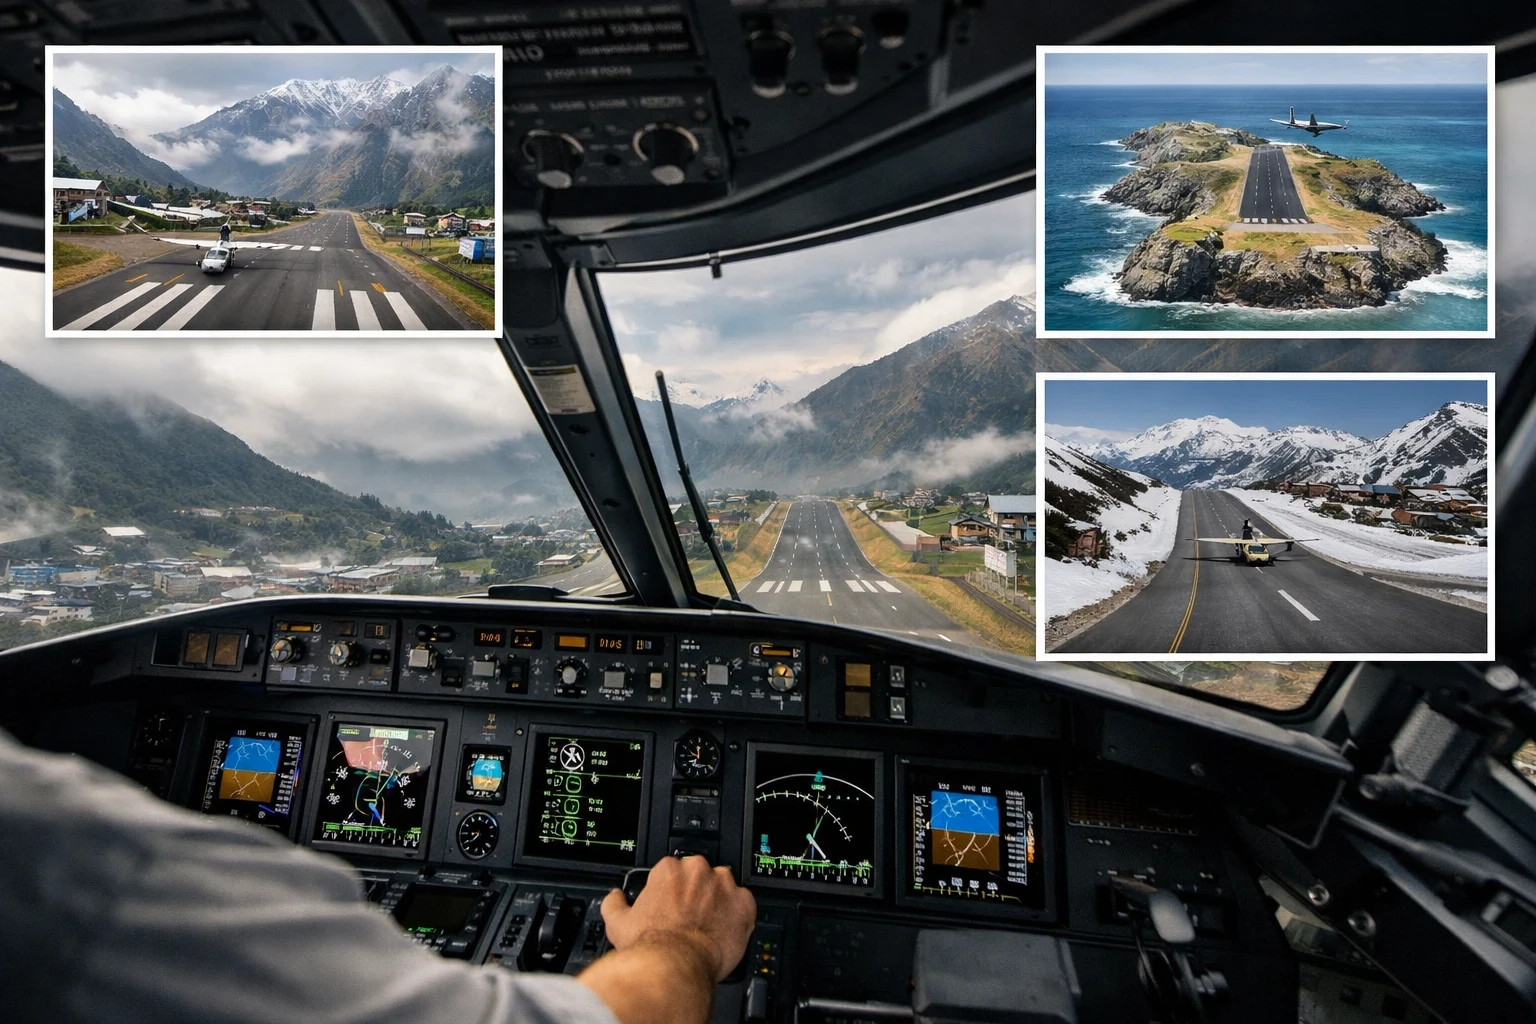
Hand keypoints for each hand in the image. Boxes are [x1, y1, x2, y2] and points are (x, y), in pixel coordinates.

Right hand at [600, 855, 756, 981]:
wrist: (675, 967)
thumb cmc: (651, 946)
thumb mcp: (618, 923)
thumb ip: (615, 903)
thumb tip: (615, 897)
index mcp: (669, 870)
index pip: (673, 870)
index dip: (672, 890)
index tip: (672, 905)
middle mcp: (698, 871)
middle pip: (699, 875)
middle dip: (695, 892)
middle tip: (689, 916)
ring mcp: (724, 886)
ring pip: (723, 886)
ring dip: (717, 901)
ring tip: (707, 925)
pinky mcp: (744, 905)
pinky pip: (744, 903)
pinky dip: (737, 915)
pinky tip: (724, 930)